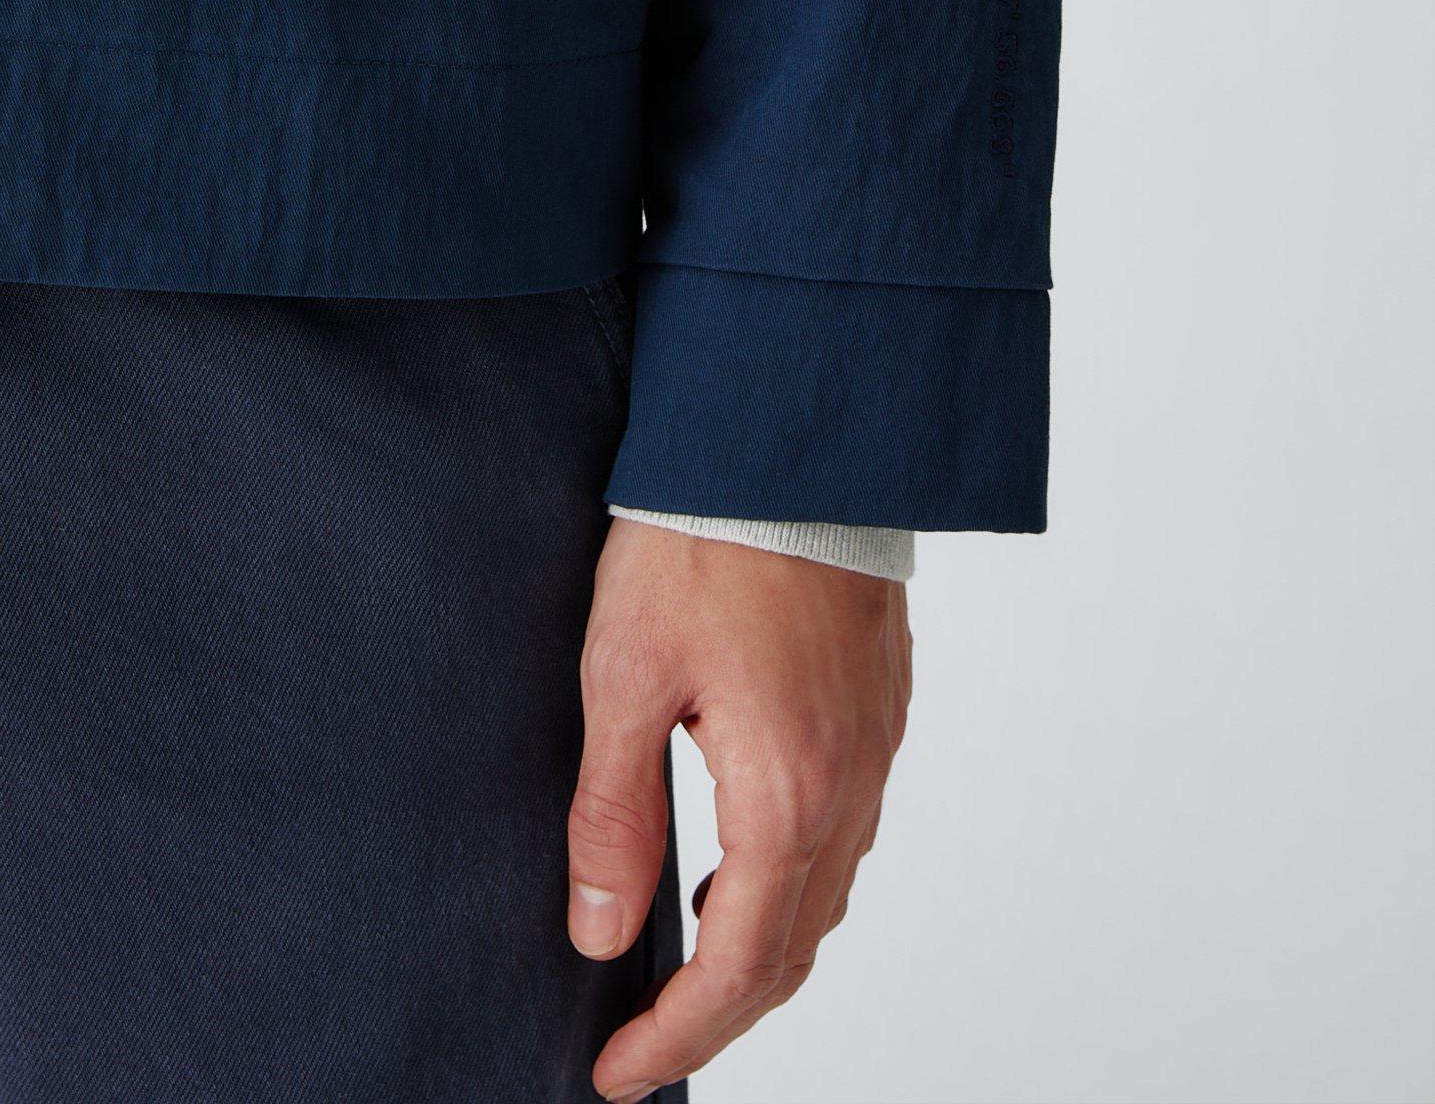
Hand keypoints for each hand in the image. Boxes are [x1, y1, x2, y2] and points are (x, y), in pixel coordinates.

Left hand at [567, 520, 910, 1094]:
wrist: (788, 438)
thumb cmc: (700, 542)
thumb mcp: (622, 674)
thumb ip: (613, 814)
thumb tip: (599, 934)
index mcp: (785, 794)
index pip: (741, 967)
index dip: (678, 1037)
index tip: (617, 1073)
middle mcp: (848, 787)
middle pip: (795, 949)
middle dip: (721, 1012)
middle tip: (645, 1040)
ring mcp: (875, 748)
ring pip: (826, 893)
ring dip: (762, 947)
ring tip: (683, 964)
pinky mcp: (878, 707)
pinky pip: (845, 832)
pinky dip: (792, 879)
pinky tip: (738, 859)